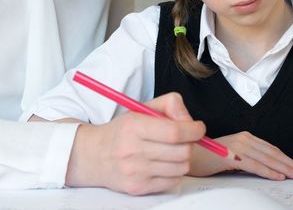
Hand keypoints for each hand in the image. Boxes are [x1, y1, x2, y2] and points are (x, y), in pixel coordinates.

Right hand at [66, 92, 205, 194]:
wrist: (94, 156)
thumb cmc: (122, 131)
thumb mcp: (140, 110)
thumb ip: (168, 105)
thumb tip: (190, 119)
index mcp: (134, 126)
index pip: (175, 131)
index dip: (193, 129)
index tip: (198, 127)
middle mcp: (133, 150)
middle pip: (182, 151)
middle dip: (190, 143)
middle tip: (184, 139)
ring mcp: (136, 172)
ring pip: (181, 167)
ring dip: (183, 158)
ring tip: (171, 151)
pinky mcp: (138, 188)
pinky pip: (173, 181)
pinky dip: (174, 172)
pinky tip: (164, 164)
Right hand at [189, 131, 292, 179]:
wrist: (188, 156)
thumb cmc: (209, 159)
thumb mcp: (233, 157)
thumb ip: (248, 160)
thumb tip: (269, 170)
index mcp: (245, 137)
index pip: (271, 149)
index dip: (287, 159)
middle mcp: (243, 138)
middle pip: (272, 153)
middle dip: (290, 164)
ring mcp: (236, 146)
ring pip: (266, 158)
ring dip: (284, 168)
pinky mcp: (230, 155)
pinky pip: (253, 164)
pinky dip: (268, 171)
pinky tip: (278, 177)